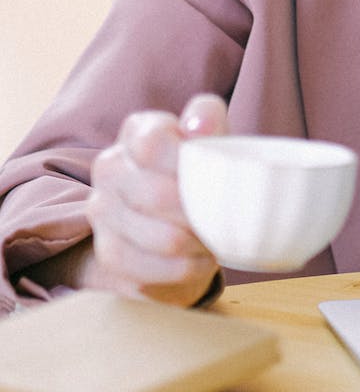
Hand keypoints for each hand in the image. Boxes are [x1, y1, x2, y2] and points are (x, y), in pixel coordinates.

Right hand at [84, 93, 229, 305]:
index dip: (188, 165)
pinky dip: (183, 270)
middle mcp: (110, 167)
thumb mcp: (211, 141)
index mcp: (136, 131)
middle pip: (158, 196)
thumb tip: (200, 124)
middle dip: (201, 213)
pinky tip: (199, 261)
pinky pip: (148, 271)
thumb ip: (209, 121)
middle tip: (225, 220)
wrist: (176, 220)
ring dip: (197, 245)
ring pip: (160, 238)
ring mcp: (102, 212)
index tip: (216, 178)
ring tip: (215, 241)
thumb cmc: (198, 173)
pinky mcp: (107, 255)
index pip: (153, 144)